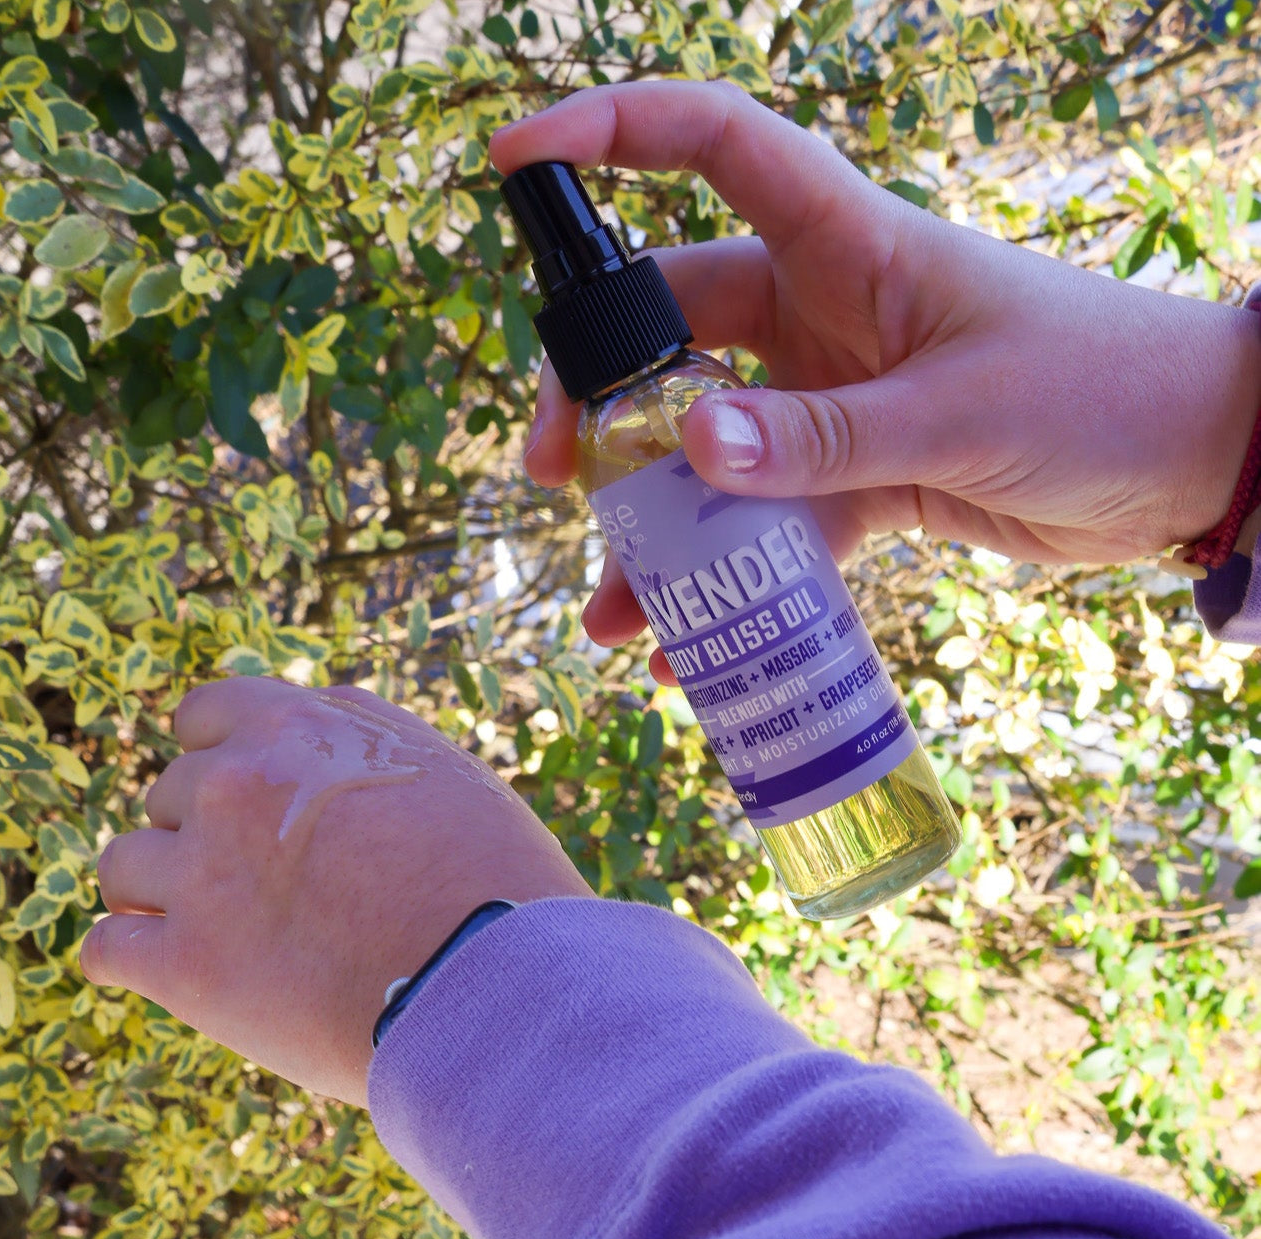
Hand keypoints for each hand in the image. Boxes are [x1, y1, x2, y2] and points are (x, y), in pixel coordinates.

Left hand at [80, 678, 590, 1107]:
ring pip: (123, 865)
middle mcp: (232, 784)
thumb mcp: (437, 766)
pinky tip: (171, 973)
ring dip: (160, 892)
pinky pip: (106, 948)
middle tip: (261, 881)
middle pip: (169, 794)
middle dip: (206, 831)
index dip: (222, 755)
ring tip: (216, 929)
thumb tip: (312, 710)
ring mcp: (201, 873)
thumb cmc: (489, 871)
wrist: (490, 979)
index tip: (248, 797)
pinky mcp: (183, 964)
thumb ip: (358, 731)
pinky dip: (131, 961)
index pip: (203, 713)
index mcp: (293, 728)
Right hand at [491, 81, 1260, 678]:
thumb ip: (825, 435)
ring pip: (709, 446)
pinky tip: (686, 642)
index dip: (608, 134)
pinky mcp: (855, 477)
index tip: (511, 158)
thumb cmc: (1098, 391)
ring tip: (613, 607)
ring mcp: (832, 398)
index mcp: (847, 243)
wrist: (1188, 464)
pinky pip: (767, 524)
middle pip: (672, 331)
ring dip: (656, 522)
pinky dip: (729, 579)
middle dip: (601, 400)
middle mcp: (822, 311)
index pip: (712, 147)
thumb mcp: (959, 410)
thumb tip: (689, 445)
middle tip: (552, 472)